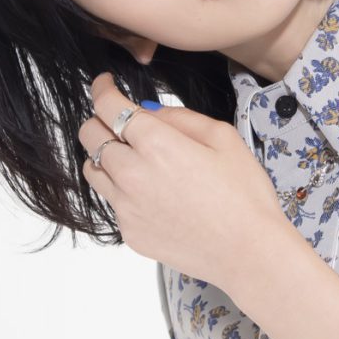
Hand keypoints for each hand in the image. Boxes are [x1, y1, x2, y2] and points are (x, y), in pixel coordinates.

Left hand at [78, 72, 288, 291]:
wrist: (248, 252)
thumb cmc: (244, 195)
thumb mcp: (224, 138)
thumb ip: (181, 118)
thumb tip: (149, 113)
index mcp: (156, 144)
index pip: (107, 106)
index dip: (101, 90)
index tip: (104, 85)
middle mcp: (132, 173)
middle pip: (90, 135)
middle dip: (100, 121)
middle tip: (120, 123)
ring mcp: (126, 206)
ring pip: (93, 170)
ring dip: (106, 157)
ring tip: (134, 160)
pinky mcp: (129, 232)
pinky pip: (113, 203)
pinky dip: (123, 192)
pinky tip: (154, 196)